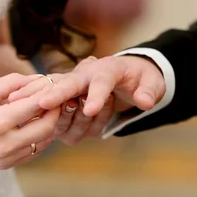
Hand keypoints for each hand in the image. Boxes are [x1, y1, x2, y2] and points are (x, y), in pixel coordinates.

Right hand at [0, 73, 58, 168]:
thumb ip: (13, 82)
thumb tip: (37, 78)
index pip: (36, 107)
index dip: (49, 95)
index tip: (55, 86)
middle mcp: (4, 144)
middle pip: (46, 128)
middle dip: (54, 112)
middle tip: (56, 99)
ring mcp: (6, 158)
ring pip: (42, 142)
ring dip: (48, 126)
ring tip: (45, 111)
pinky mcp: (5, 165)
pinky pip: (32, 152)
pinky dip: (38, 138)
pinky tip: (34, 125)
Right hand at [8, 53, 163, 144]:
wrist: (127, 76)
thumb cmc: (140, 78)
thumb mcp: (153, 81)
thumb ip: (150, 91)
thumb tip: (145, 102)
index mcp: (106, 68)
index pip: (101, 82)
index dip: (96, 96)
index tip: (90, 110)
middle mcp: (85, 76)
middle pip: (68, 85)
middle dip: (57, 95)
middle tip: (43, 104)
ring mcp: (73, 90)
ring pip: (65, 107)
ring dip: (76, 120)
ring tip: (97, 112)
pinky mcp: (68, 104)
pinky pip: (65, 123)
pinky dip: (70, 128)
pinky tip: (83, 128)